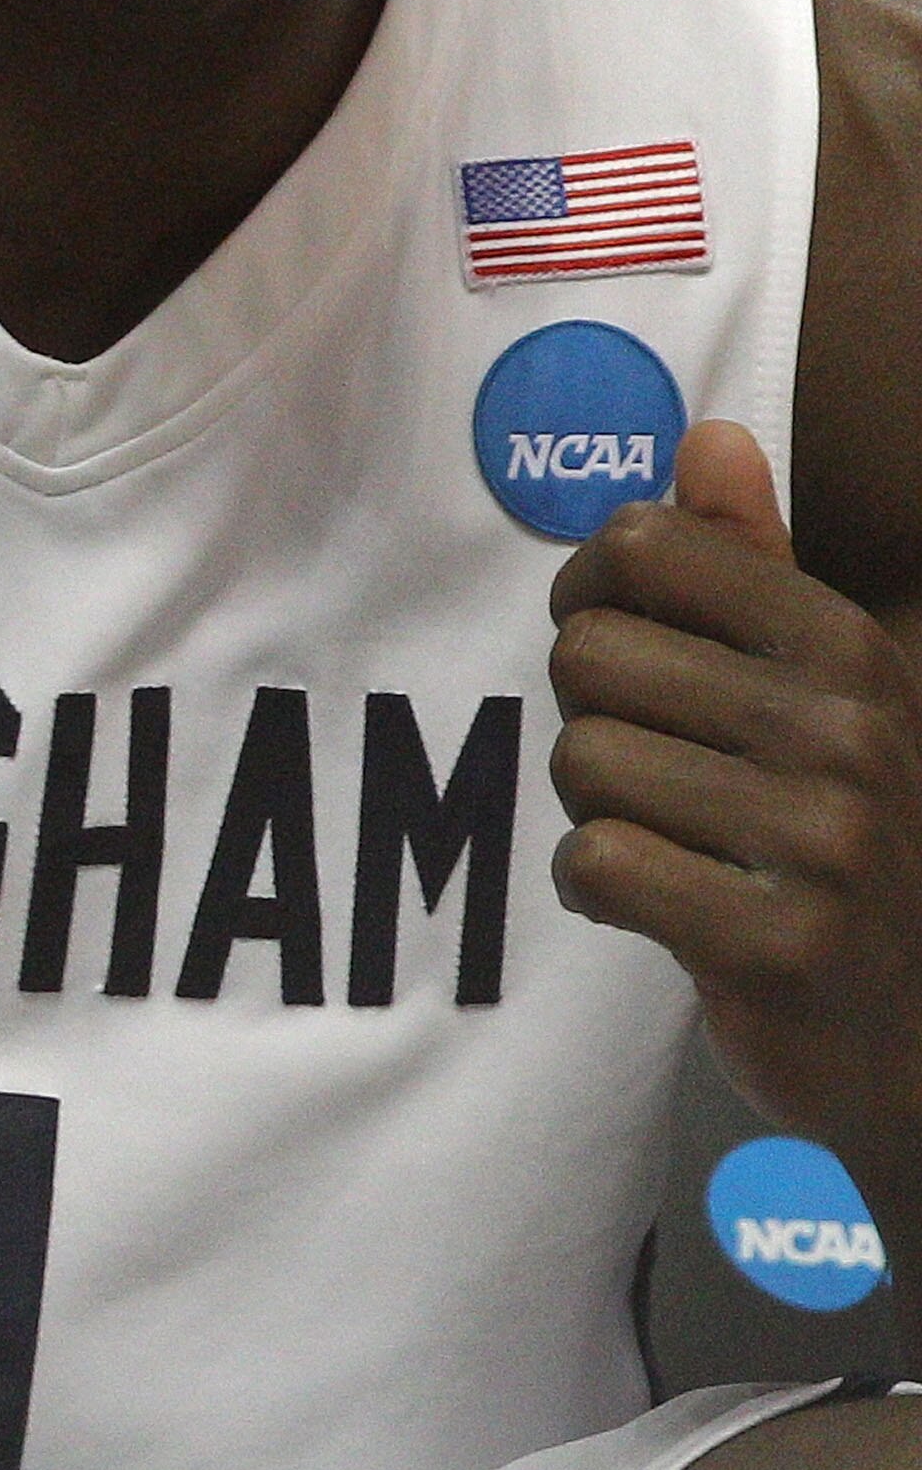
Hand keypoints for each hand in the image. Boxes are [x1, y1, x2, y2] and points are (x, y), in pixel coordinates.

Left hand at [551, 420, 921, 1167]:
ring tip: (672, 841)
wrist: (910, 1034)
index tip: (620, 644)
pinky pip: (593, 864)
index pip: (648, 545)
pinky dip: (596, 888)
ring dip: (595, 808)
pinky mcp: (777, 943)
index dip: (594, 592)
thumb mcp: (820, 691)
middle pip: (590, 655)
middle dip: (594, 715)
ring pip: (581, 760)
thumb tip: (709, 435)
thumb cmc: (834, 837)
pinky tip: (658, 905)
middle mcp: (850, 728)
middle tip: (658, 774)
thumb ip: (752, 566)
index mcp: (850, 648)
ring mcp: (825, 839)